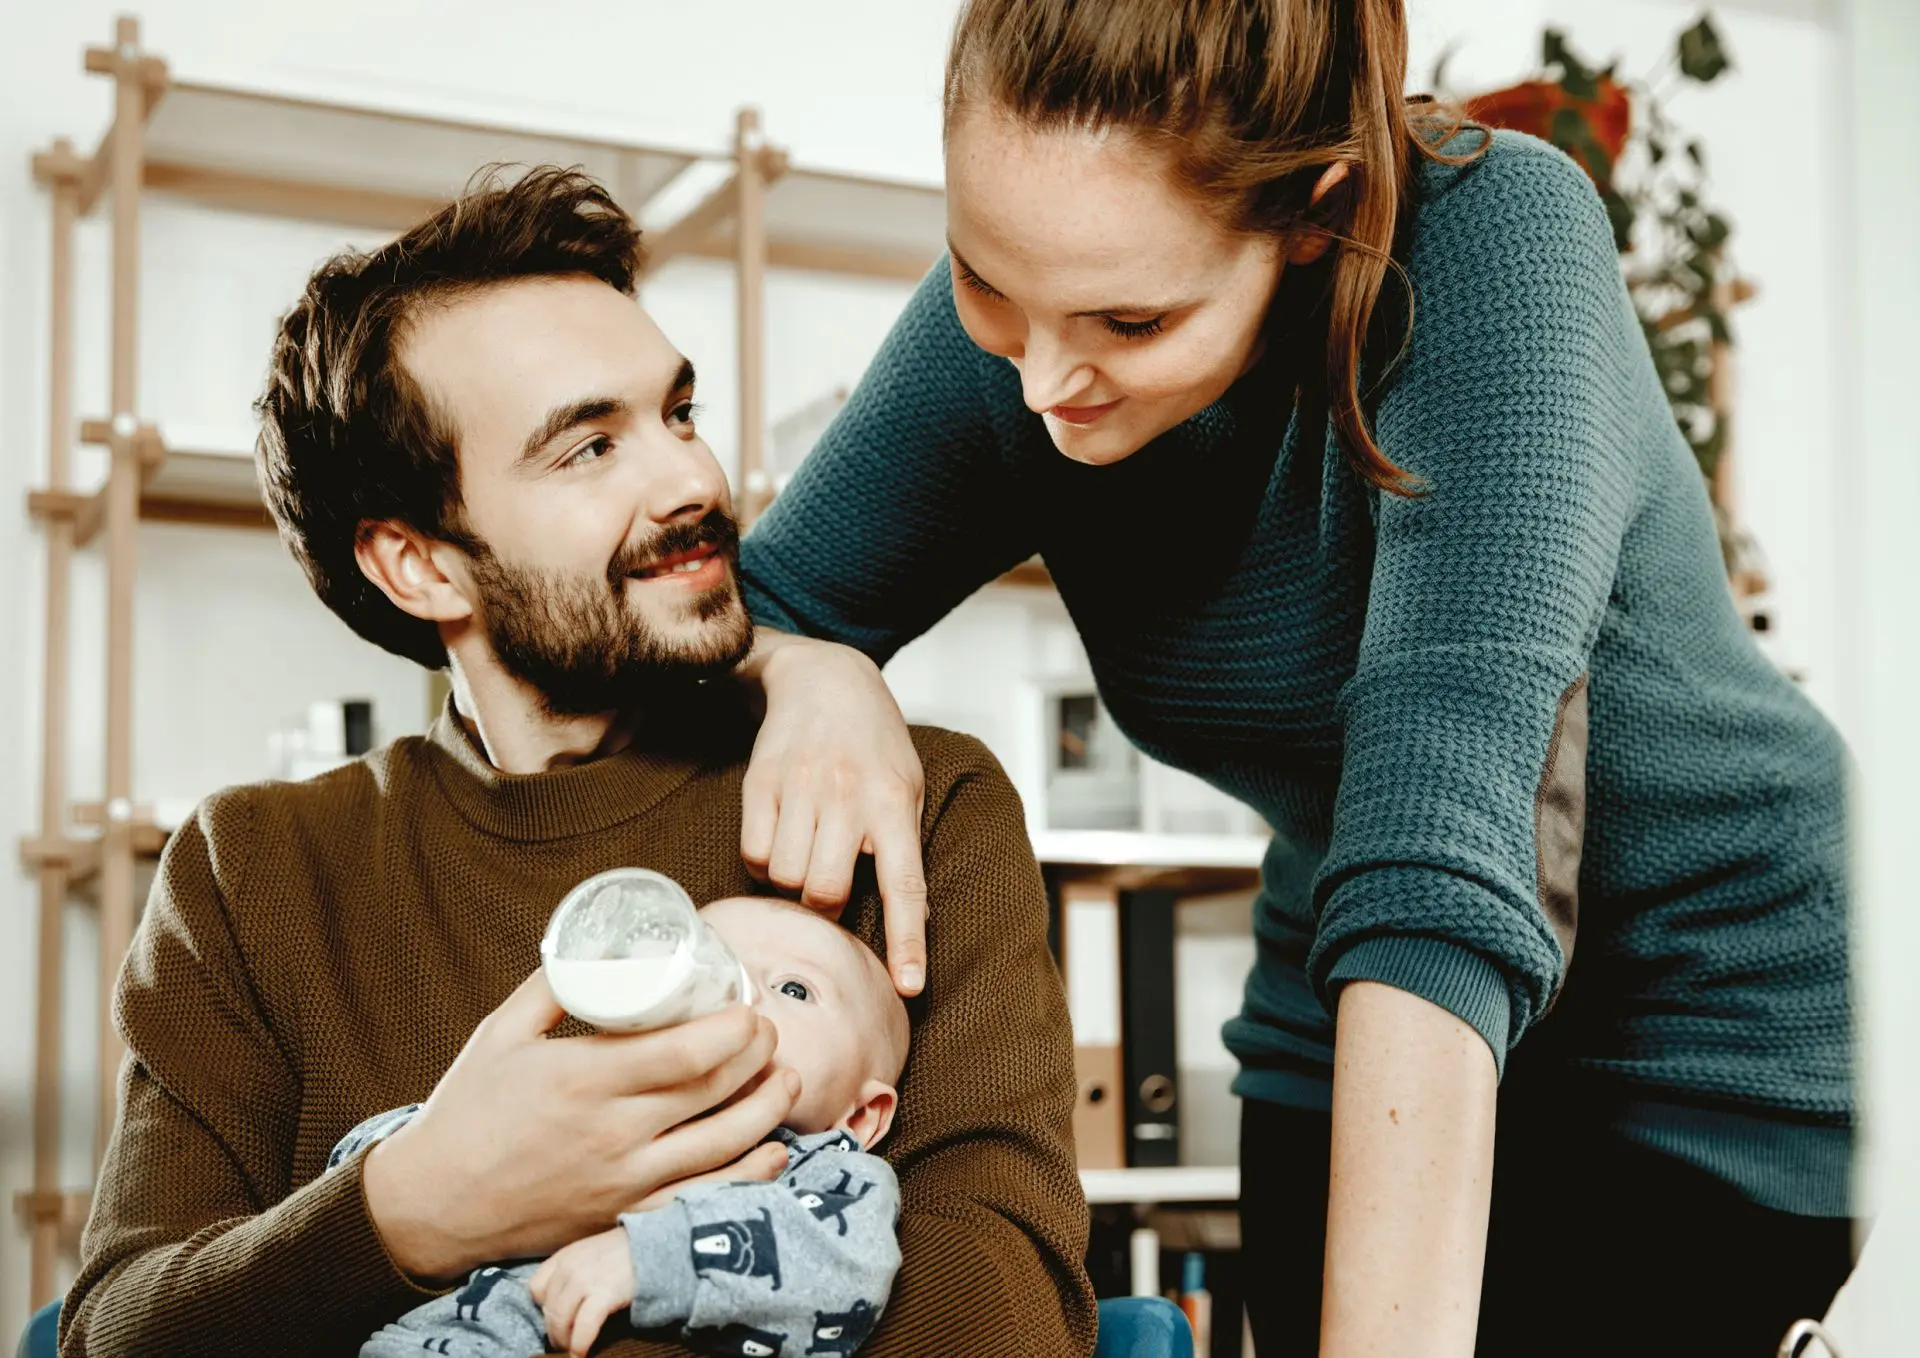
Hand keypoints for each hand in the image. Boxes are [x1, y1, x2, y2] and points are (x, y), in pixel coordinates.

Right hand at [362, 973, 799, 1281]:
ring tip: (787, 1078)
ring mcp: (622, 1180)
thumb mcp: (501, 1032)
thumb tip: (599, 944)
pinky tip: (773, 1151)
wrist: (430, 1205)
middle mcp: (612, 1132)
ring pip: (722, 1145)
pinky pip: (701, 1198)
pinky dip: (748, 1176)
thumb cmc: (466, 1111)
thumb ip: (555, 985)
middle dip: (759, 1056)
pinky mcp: (623, 1216)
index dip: (736, 1029)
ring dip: (767, 1108)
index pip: (687, 1052)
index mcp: (584, 1079)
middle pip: (715, 1091)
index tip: (749, 1007)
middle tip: (770, 1032)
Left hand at [530, 1228, 634, 1357]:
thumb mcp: (591, 1253)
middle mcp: (569, 1267)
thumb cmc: (624, 1253)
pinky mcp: (604, 1295)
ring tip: (572, 1350)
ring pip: (560, 1321)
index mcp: (564, 1256)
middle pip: (548, 1310)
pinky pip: (583, 1328)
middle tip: (563, 1343)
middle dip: (554, 1331)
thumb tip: (562, 1302)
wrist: (656, 1246)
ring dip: (564, 1341)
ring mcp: (584, 1280)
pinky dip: (579, 1345)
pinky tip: (581, 1354)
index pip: (535, 1289)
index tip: (557, 1317)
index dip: (543, 1307)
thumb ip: (573, 1271)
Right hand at [739, 630, 928, 994]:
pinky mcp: (760, 782)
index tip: (908, 986)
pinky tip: (780, 837)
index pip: (905, 884)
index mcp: (894, 803)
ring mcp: (801, 787)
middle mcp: (848, 796)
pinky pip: (754, 854)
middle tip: (827, 886)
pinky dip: (764, 861)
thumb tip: (909, 921)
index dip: (906, 941)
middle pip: (825, 891)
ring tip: (805, 851)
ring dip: (791, 882)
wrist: (825, 678)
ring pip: (785, 877)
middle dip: (824, 905)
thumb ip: (904, 847)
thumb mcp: (907, 788)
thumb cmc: (874, 745)